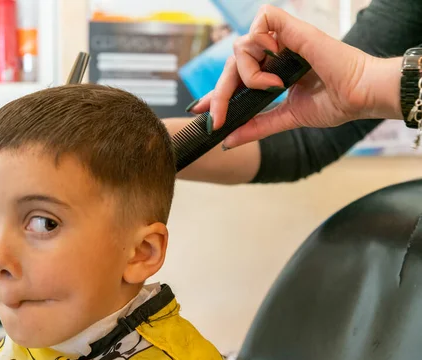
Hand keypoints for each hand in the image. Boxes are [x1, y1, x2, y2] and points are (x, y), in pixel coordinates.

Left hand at [188, 5, 401, 148]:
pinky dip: (260, 39)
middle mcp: (274, 56)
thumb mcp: (286, 118)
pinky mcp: (294, 29)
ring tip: (272, 85)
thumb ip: (257, 127)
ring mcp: (282, 42)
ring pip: (241, 45)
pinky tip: (274, 57)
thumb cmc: (334, 103)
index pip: (235, 79)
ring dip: (249, 72)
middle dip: (219, 93)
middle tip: (219, 116)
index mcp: (272, 73)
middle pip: (231, 65)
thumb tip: (227, 141)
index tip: (199, 111)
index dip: (215, 93)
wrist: (359, 96)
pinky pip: (263, 19)